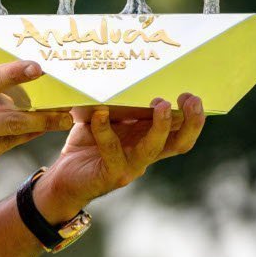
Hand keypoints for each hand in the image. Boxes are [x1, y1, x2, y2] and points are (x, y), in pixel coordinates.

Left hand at [34, 93, 206, 220]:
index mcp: (147, 141)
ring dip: (161, 126)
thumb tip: (122, 76)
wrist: (62, 179)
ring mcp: (131, 167)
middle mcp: (145, 155)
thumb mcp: (103, 121)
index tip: (193, 95)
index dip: (192, 117)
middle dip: (191, 122)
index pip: (179, 132)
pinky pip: (112, 150)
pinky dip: (105, 130)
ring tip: (161, 104)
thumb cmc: (85, 145)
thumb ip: (117, 106)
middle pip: (180, 143)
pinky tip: (100, 114)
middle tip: (191, 100)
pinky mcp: (112, 174)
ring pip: (153, 148)